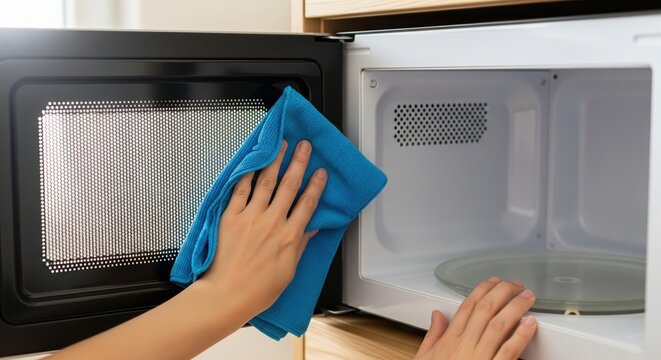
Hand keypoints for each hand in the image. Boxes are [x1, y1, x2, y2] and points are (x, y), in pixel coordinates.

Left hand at [201, 140, 326, 315]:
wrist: (227, 295)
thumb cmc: (258, 289)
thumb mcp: (289, 270)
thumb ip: (300, 245)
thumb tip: (312, 228)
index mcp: (289, 236)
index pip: (307, 203)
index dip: (316, 185)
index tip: (321, 171)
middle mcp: (272, 222)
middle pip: (289, 185)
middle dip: (299, 162)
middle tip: (305, 146)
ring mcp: (250, 217)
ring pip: (266, 181)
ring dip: (275, 160)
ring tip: (281, 144)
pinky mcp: (230, 217)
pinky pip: (240, 190)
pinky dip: (247, 174)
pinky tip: (253, 162)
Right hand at [414, 278, 537, 359]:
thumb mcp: (425, 358)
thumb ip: (433, 335)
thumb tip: (436, 315)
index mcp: (449, 341)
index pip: (467, 306)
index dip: (482, 290)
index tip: (494, 282)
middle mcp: (464, 346)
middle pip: (485, 310)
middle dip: (502, 292)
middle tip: (516, 285)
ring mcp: (479, 358)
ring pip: (499, 325)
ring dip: (515, 307)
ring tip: (527, 297)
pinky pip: (509, 351)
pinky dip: (521, 335)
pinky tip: (531, 323)